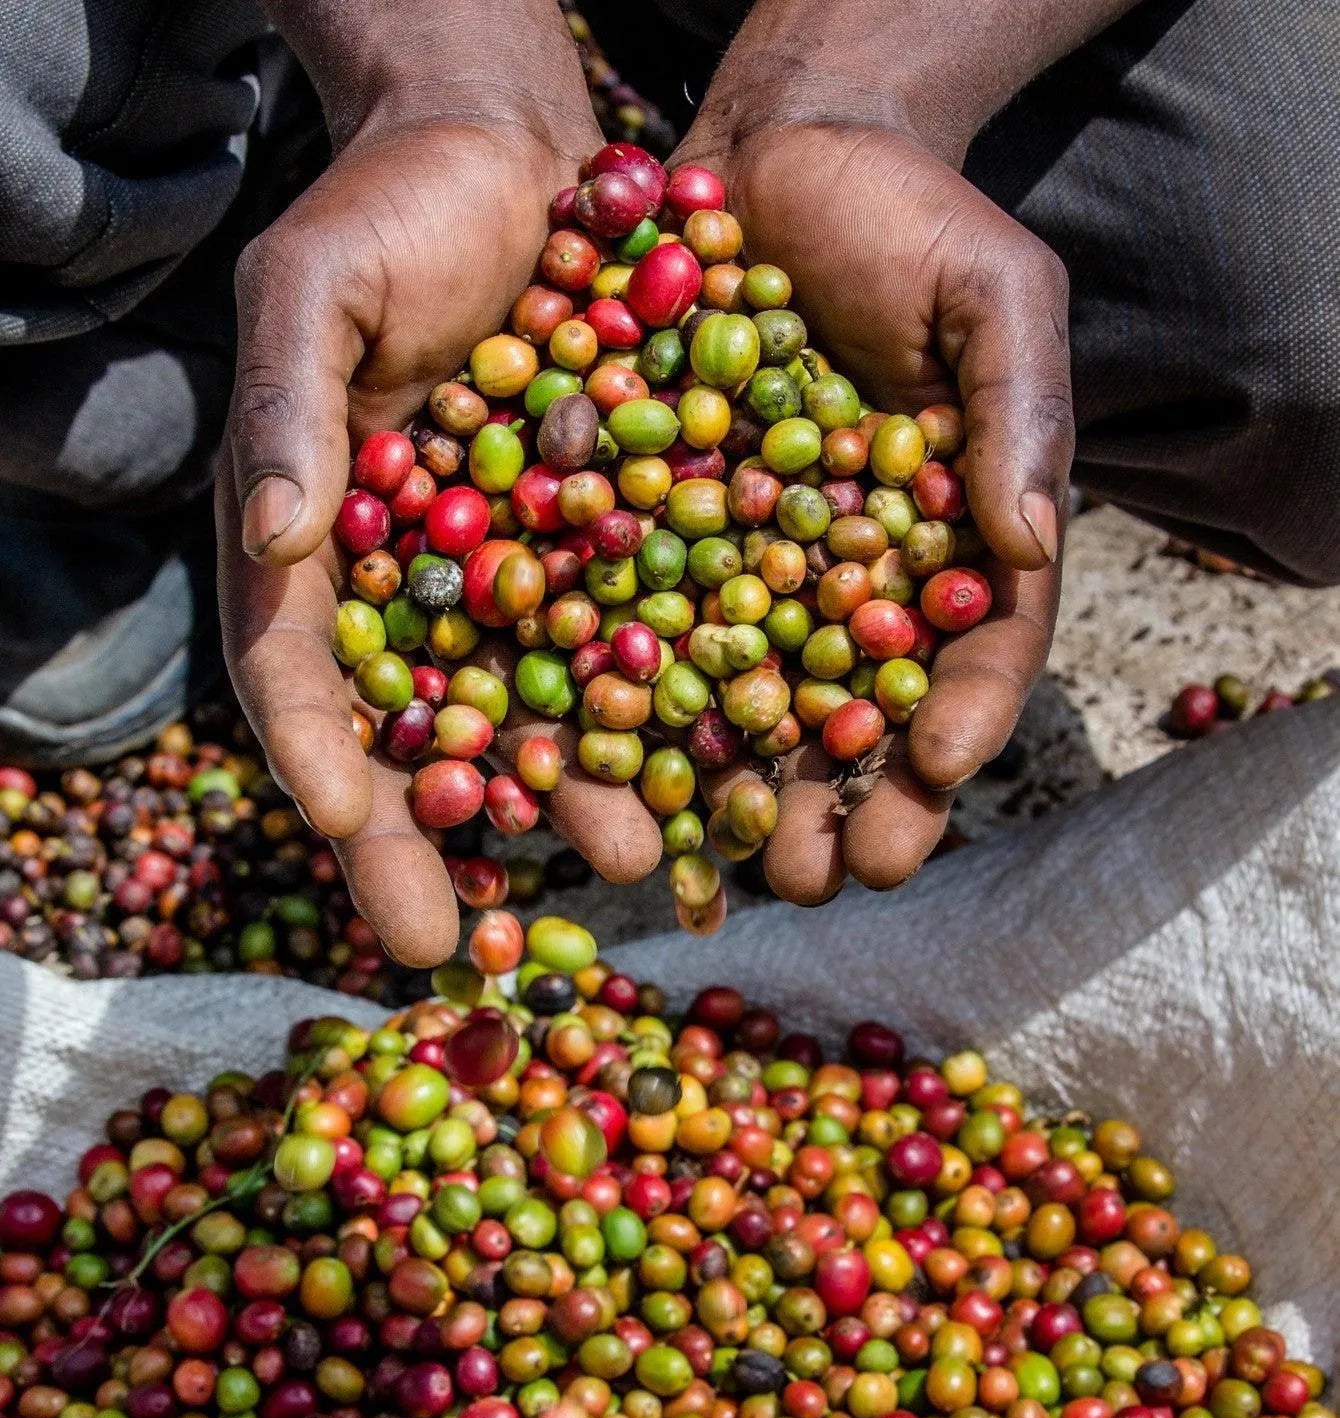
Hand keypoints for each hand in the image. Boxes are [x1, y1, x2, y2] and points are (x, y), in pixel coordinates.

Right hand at [217, 108, 660, 966]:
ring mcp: (513, 587)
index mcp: (316, 550)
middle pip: (415, 735)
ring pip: (536, 715)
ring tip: (618, 872)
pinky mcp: (609, 559)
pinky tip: (711, 775)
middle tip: (450, 947)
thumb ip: (287, 409)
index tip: (346, 828)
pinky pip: (635, 649)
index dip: (318, 753)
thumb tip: (275, 536)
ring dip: (571, 802)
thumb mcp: (313, 290)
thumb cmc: (387, 216)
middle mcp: (413, 593)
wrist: (518, 164)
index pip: (300, 673)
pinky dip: (667, 715)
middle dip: (432, 841)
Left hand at [681, 119, 1073, 902]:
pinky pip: (644, 639)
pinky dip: (633, 712)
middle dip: (846, 801)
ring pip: (754, 707)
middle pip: (860, 713)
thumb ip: (1018, 413)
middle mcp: (855, 583)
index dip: (961, 718)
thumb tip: (1027, 541)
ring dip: (742, 795)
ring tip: (729, 865)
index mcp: (953, 545)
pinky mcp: (658, 550)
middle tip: (827, 873)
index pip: (976, 651)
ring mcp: (755, 575)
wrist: (769, 159)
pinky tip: (617, 781)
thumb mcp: (994, 294)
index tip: (936, 773)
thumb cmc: (907, 219)